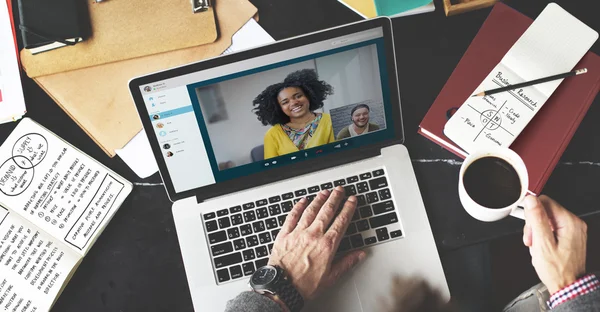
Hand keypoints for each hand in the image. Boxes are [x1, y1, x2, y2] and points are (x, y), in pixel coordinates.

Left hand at [268, 186, 365, 300]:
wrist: (282, 288)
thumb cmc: (305, 285)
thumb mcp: (331, 277)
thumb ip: (346, 262)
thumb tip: (360, 254)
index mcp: (327, 245)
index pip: (341, 221)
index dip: (348, 208)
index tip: (352, 200)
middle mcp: (313, 235)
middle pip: (327, 211)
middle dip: (335, 198)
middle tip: (340, 190)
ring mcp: (298, 233)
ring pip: (310, 210)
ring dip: (319, 199)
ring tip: (324, 192)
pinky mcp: (284, 235)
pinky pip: (292, 216)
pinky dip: (298, 207)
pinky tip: (303, 201)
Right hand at [523, 195, 586, 293]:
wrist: (567, 286)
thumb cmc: (557, 270)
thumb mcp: (542, 243)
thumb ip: (536, 219)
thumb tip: (531, 200)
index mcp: (569, 222)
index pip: (545, 202)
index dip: (531, 213)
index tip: (528, 226)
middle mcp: (574, 223)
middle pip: (545, 210)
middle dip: (533, 224)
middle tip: (531, 239)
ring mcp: (573, 230)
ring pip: (547, 219)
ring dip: (537, 231)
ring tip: (536, 246)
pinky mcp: (569, 236)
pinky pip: (551, 228)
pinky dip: (543, 236)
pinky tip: (541, 246)